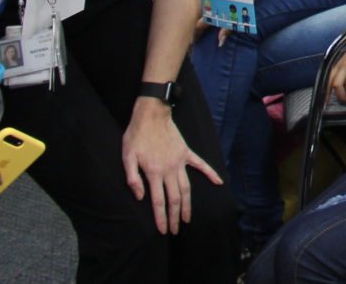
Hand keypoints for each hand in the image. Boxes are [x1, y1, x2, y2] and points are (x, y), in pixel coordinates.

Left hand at [122, 101, 222, 234]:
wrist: (152, 114)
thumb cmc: (136, 135)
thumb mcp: (127, 157)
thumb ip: (133, 178)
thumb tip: (141, 196)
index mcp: (154, 172)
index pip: (158, 201)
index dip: (161, 217)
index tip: (163, 230)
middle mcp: (169, 169)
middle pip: (175, 198)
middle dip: (175, 216)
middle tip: (177, 230)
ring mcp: (180, 161)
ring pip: (186, 187)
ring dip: (188, 204)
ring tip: (188, 217)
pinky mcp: (186, 152)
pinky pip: (200, 165)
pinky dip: (210, 173)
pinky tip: (218, 182)